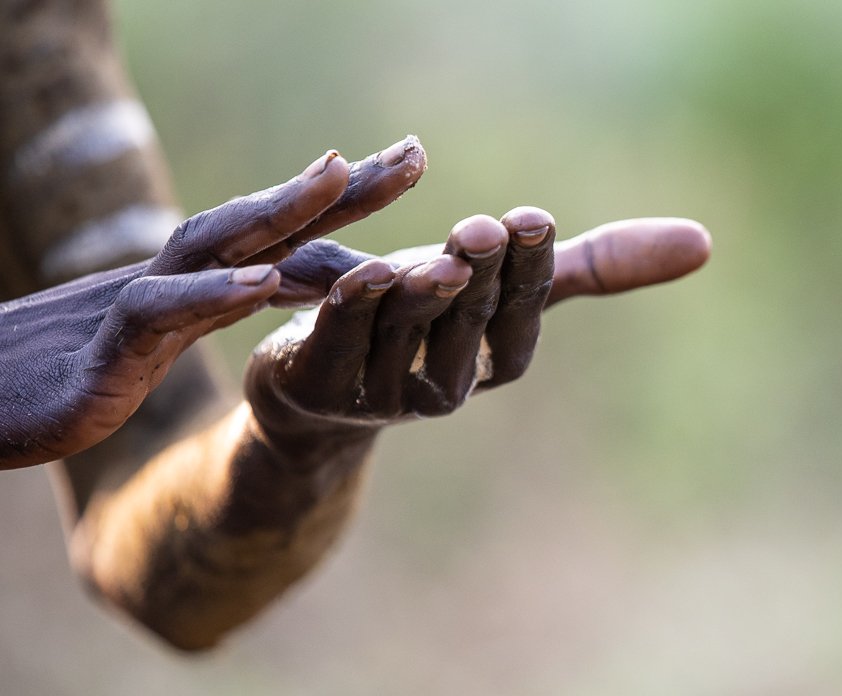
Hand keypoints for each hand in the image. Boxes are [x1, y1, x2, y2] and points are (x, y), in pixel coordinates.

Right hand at [0, 137, 426, 468]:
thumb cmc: (69, 369)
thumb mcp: (152, 339)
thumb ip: (207, 307)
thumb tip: (265, 284)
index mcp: (199, 285)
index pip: (286, 237)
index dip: (348, 205)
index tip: (409, 170)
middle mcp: (177, 280)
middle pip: (268, 221)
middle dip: (342, 188)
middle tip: (414, 154)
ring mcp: (141, 306)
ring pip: (216, 243)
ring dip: (280, 209)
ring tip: (340, 176)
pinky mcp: (106, 351)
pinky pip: (161, 312)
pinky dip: (212, 293)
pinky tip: (263, 282)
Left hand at [244, 208, 710, 459]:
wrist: (328, 380)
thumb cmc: (432, 321)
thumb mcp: (512, 285)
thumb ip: (594, 266)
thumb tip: (705, 243)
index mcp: (496, 359)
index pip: (520, 315)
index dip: (528, 271)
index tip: (532, 221)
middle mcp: (448, 385)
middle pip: (467, 326)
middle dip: (479, 278)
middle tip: (486, 230)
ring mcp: (383, 393)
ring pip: (405, 339)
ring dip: (419, 299)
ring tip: (434, 260)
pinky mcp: (322, 385)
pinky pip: (341, 347)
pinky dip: (352, 312)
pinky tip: (362, 274)